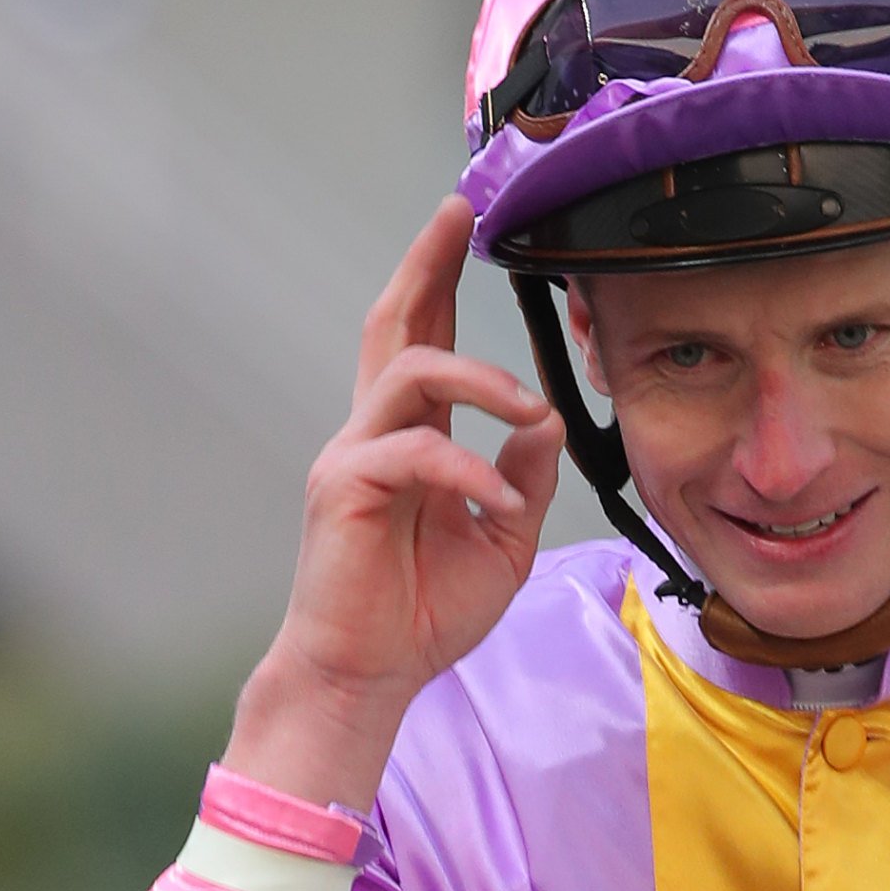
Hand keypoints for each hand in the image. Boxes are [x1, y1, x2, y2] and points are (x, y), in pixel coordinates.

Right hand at [226, 197, 562, 811]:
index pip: (424, 342)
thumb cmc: (423, 615)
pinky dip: (467, 470)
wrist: (369, 676)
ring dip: (479, 379)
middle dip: (427, 265)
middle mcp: (375, 433)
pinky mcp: (345, 488)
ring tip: (525, 411)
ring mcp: (354, 455)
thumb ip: (523, 480)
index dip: (440, 281)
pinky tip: (496, 507)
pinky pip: (415, 451)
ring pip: (411, 373)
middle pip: (396, 326)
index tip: (463, 223)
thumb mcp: (502, 543)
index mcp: (410, 439)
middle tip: (457, 214)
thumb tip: (544, 421)